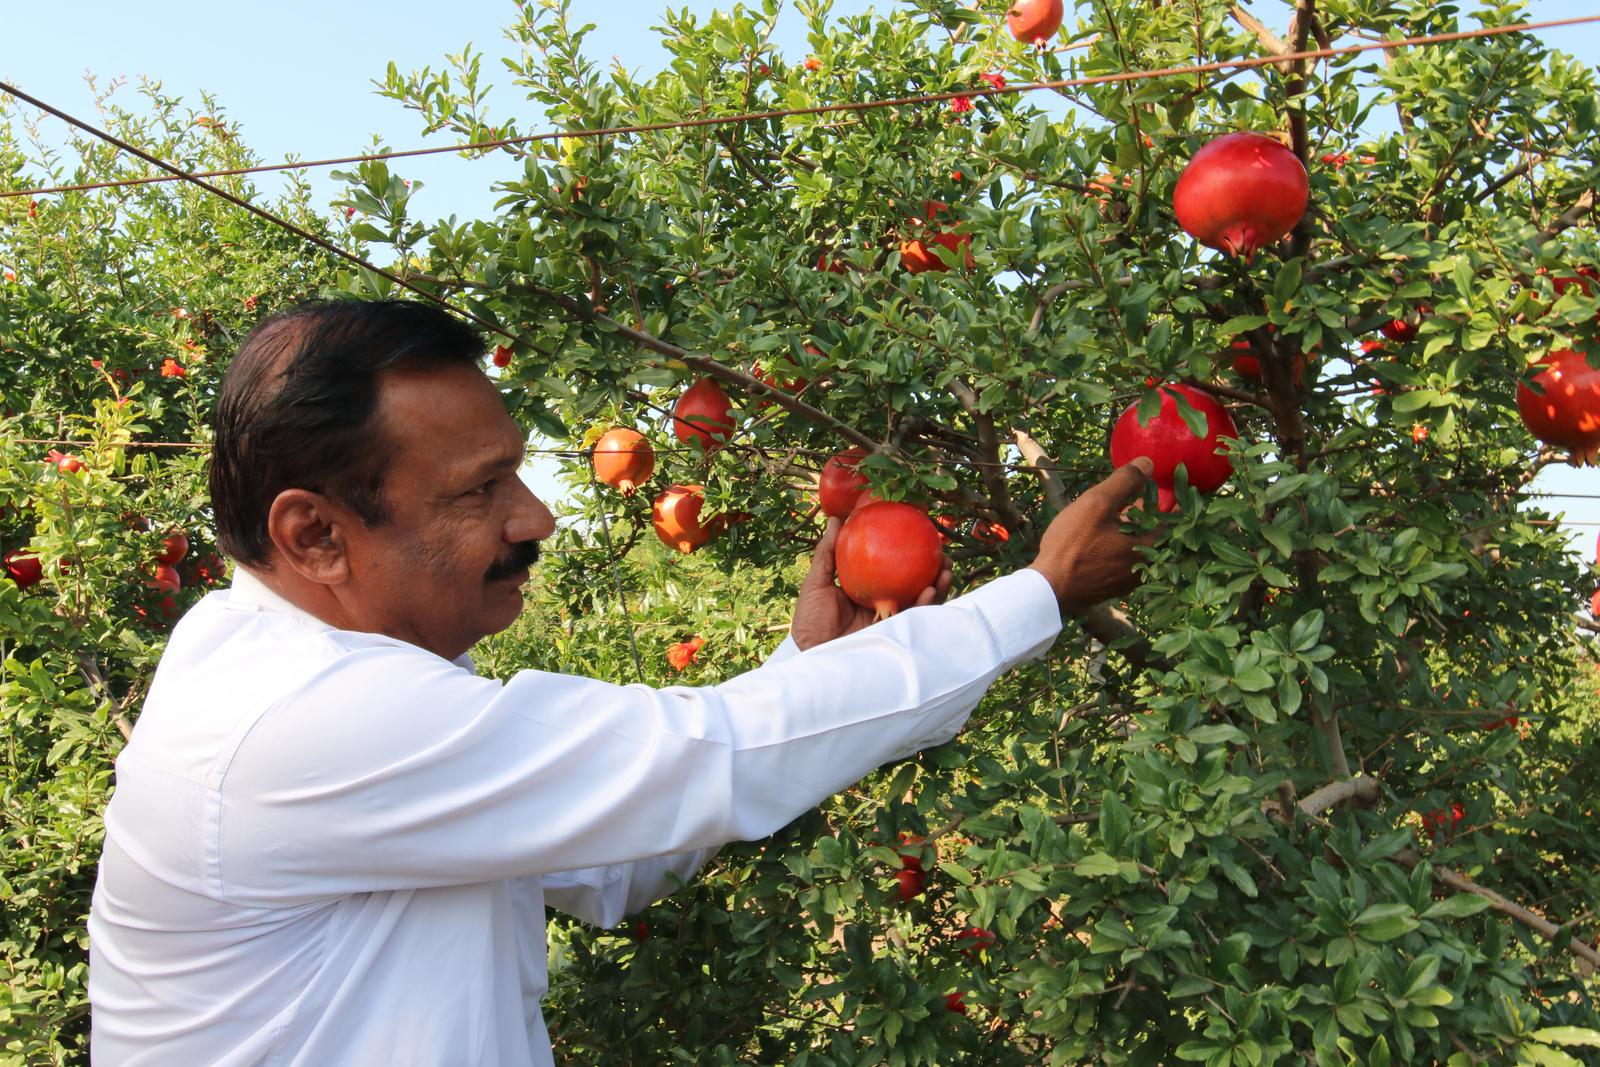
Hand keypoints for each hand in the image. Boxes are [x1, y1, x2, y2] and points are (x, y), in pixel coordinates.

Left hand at [789, 517, 953, 650]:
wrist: (810, 655)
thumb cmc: (810, 621)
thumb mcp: (817, 583)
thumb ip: (827, 553)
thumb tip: (834, 519)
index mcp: (870, 592)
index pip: (895, 572)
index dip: (911, 558)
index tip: (922, 539)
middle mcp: (884, 606)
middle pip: (915, 586)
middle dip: (934, 571)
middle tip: (943, 554)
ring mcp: (891, 622)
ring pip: (922, 603)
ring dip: (938, 586)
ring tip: (946, 569)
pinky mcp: (894, 637)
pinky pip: (915, 621)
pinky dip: (926, 606)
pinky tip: (929, 591)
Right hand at [1027, 458, 1156, 613]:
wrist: (1049, 587)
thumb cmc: (1073, 544)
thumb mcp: (1097, 503)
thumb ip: (1124, 481)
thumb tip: (1148, 463)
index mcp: (1149, 547)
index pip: (1172, 518)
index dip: (1169, 499)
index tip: (1167, 486)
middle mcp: (1145, 567)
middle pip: (1154, 532)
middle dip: (1147, 511)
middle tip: (1140, 492)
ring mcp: (1128, 579)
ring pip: (1137, 545)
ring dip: (1132, 526)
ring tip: (1120, 508)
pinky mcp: (1113, 585)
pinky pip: (1124, 558)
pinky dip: (1120, 542)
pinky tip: (1103, 532)